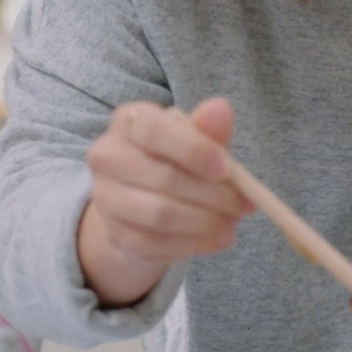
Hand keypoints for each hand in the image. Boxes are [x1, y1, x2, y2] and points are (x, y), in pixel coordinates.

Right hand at [78, 97, 252, 303]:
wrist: (143, 205)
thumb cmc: (175, 161)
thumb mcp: (197, 141)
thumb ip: (209, 129)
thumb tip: (221, 108)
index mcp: (129, 120)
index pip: (154, 130)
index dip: (194, 150)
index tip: (226, 169)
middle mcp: (107, 155)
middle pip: (163, 178)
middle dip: (212, 194)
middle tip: (244, 204)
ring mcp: (106, 197)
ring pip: (161, 215)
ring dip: (206, 222)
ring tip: (232, 223)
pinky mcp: (115, 233)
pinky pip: (158, 244)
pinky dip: (195, 243)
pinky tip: (217, 238)